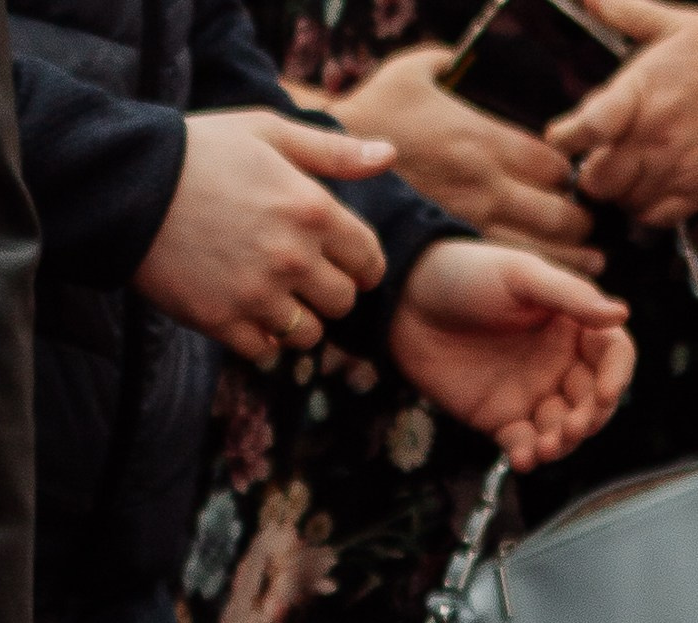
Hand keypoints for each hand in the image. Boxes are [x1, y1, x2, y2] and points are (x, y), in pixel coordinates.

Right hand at [135, 111, 393, 358]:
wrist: (133, 189)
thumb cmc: (204, 152)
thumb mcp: (272, 133)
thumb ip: (333, 152)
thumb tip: (389, 156)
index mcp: (314, 209)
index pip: (367, 259)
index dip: (364, 266)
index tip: (349, 266)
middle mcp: (293, 258)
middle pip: (341, 303)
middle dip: (330, 294)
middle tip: (307, 284)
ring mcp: (257, 295)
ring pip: (306, 336)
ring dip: (298, 323)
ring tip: (277, 303)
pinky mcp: (222, 322)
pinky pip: (264, 351)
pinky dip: (262, 341)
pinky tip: (248, 318)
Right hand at [327, 48, 598, 270]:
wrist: (322, 169)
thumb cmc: (365, 115)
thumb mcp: (410, 70)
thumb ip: (446, 62)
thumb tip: (463, 56)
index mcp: (483, 140)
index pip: (554, 165)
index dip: (571, 175)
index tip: (570, 181)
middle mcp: (481, 187)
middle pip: (557, 214)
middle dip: (578, 222)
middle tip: (584, 226)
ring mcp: (462, 225)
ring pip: (534, 252)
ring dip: (563, 259)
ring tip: (579, 263)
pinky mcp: (442, 253)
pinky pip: (496, 273)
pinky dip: (523, 277)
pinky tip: (533, 282)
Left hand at [390, 239, 632, 468]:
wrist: (409, 303)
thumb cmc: (468, 275)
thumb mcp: (523, 276)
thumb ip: (571, 297)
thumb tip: (621, 313)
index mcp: (574, 324)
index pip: (613, 355)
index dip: (616, 376)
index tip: (604, 394)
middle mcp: (559, 361)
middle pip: (591, 399)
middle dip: (588, 418)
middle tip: (571, 428)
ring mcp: (530, 391)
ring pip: (561, 428)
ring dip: (561, 443)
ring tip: (546, 447)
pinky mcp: (497, 417)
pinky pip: (522, 443)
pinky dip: (527, 454)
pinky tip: (523, 458)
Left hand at [551, 0, 697, 225]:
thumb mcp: (676, 24)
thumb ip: (628, 15)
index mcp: (642, 93)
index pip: (585, 128)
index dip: (567, 136)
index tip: (567, 133)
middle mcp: (654, 136)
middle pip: (596, 181)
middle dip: (593, 172)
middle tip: (604, 156)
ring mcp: (675, 167)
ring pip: (623, 202)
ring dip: (622, 189)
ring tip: (636, 166)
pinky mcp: (695, 190)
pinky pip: (654, 217)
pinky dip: (648, 207)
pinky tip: (656, 183)